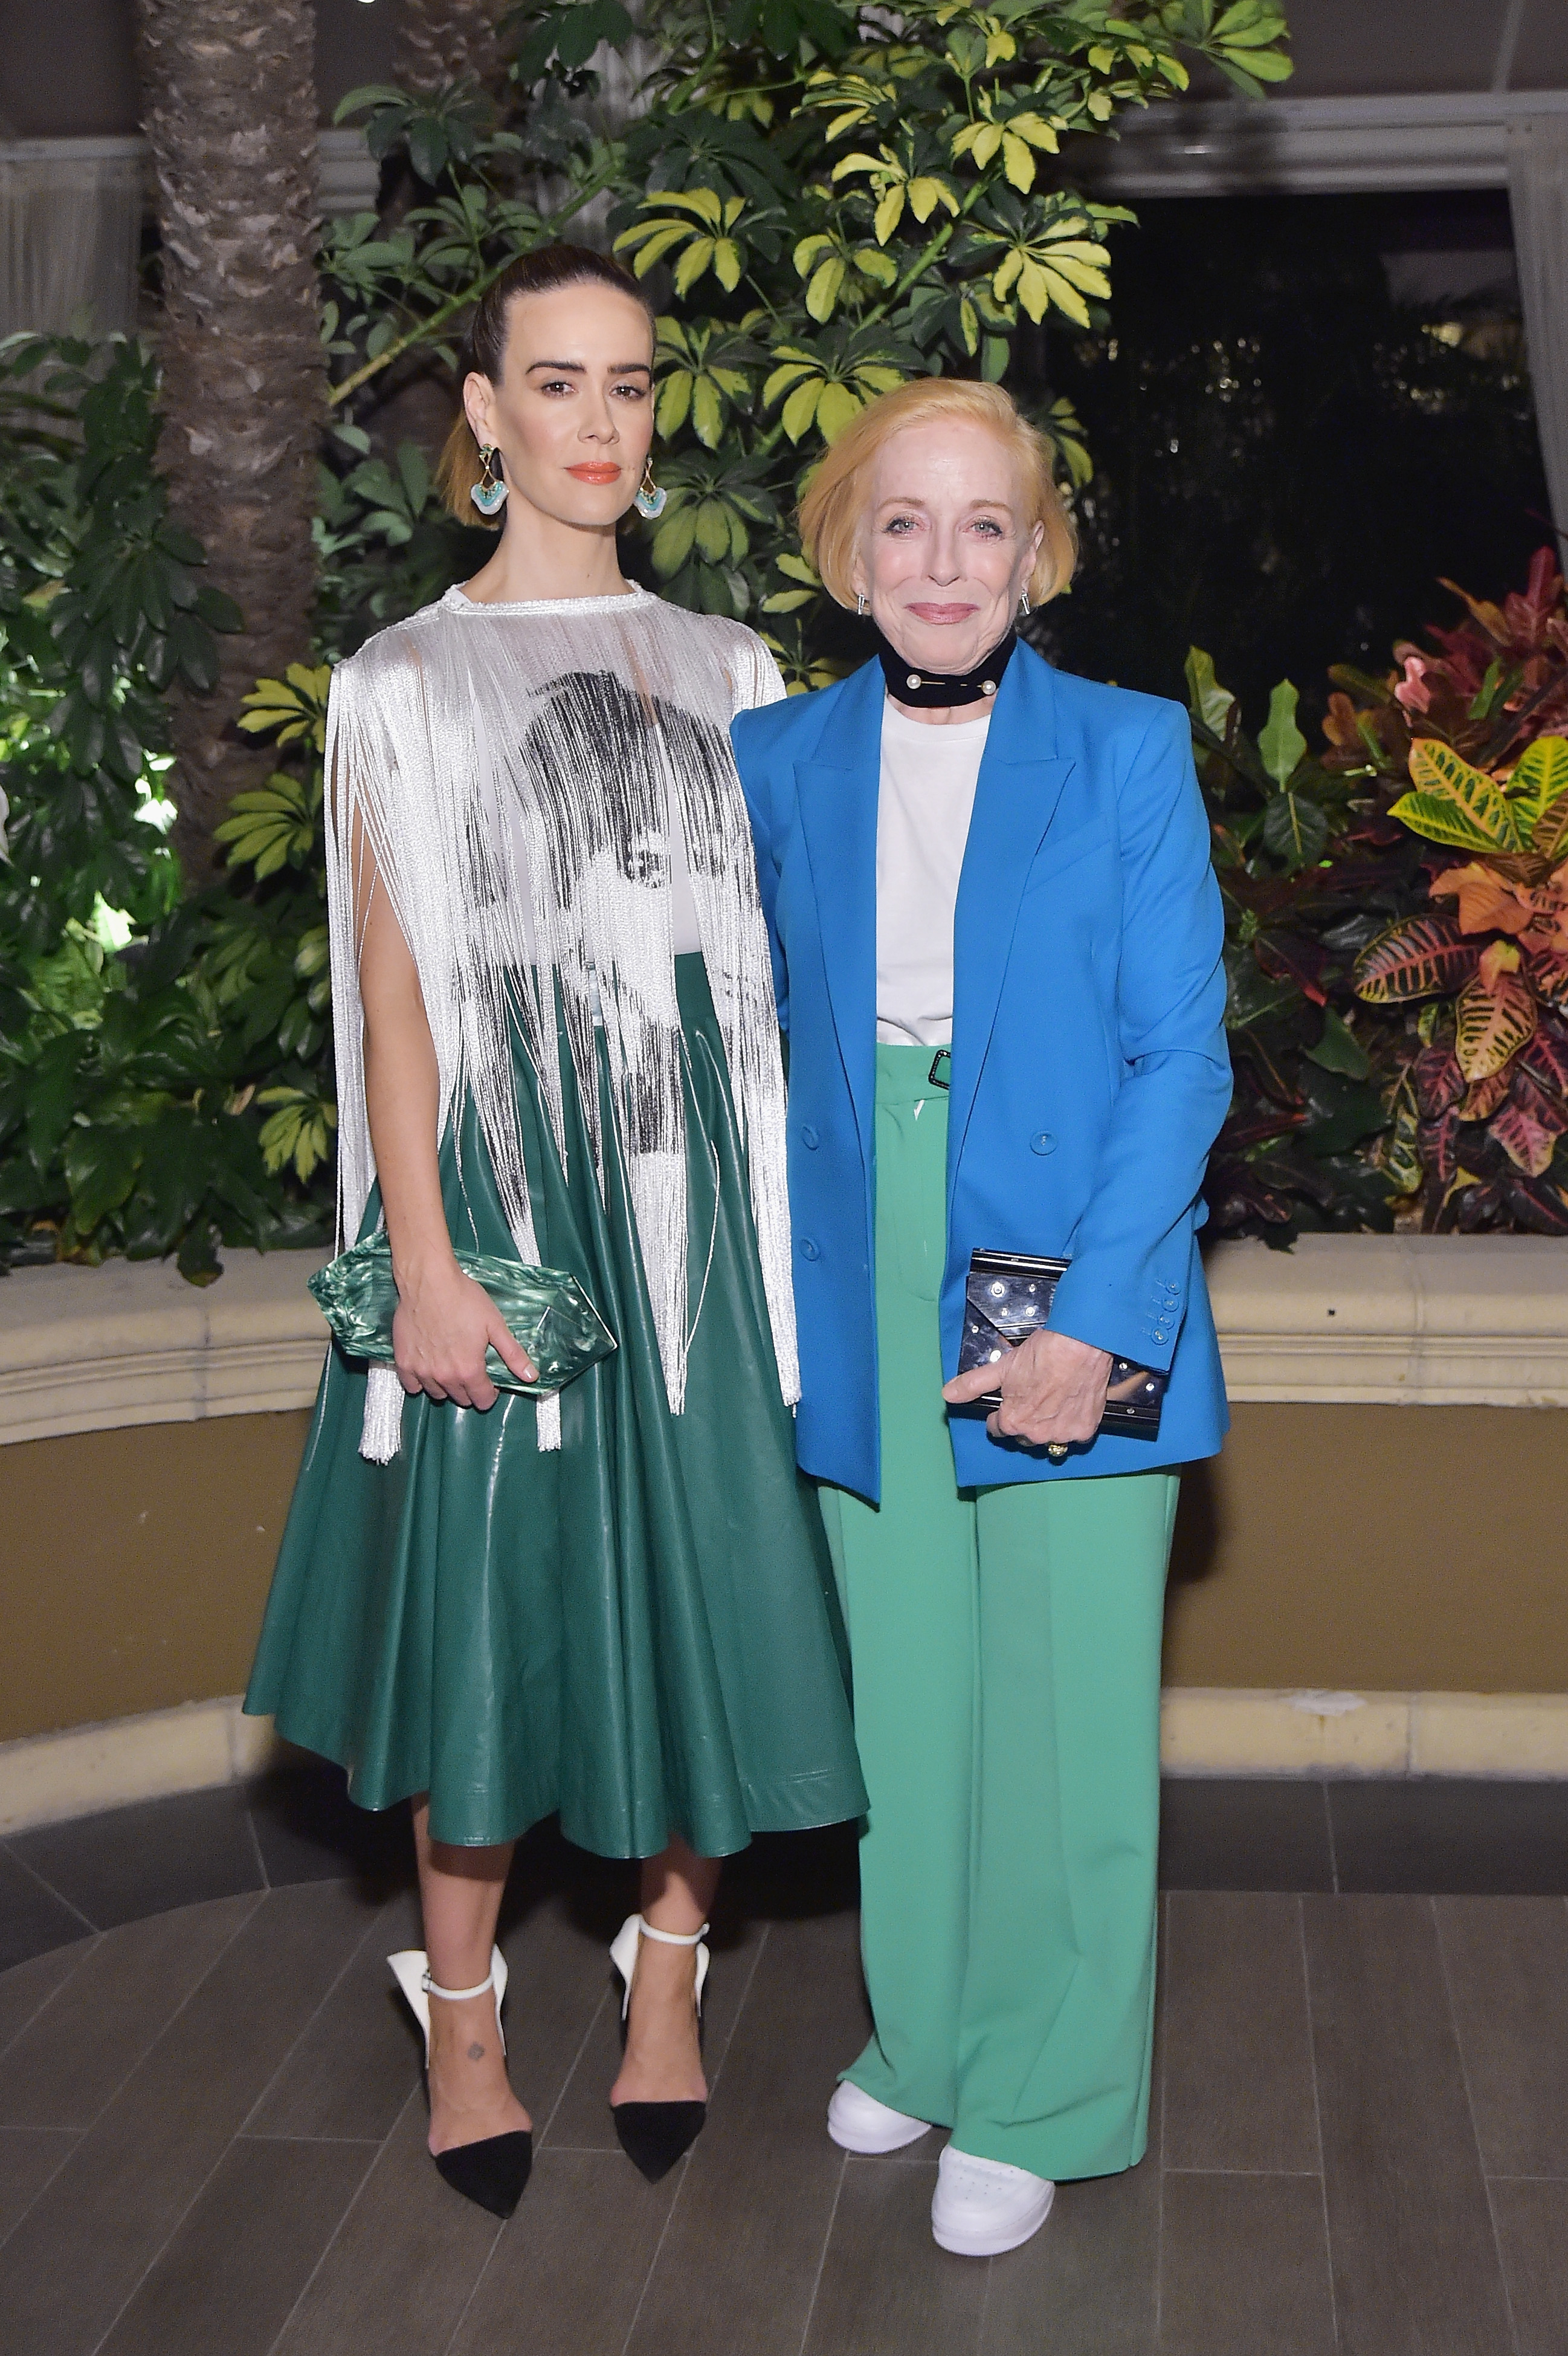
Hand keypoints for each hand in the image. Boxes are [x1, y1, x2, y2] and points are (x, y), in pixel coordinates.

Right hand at [391, 1257, 537, 1408]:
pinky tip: (428, 1366)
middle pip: (460, 1398)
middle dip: (469, 1388)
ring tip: (450, 1365)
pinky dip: (421, 1381)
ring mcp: (422, 1371)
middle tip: (470, 1367)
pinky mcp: (403, 1362)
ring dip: (446, 1385)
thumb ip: (513, 1355)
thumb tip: (531, 1377)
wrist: (428, 1282)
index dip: (489, 1393)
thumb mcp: (495, 1325)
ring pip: (437, 1393)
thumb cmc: (463, 1299)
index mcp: (469, 1370)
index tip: (489, 1382)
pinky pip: (412, 1385)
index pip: (482, 1400)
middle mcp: (445, 1377)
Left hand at [943, 1326, 1111, 1450]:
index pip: (998, 1429)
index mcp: (1012, 1422)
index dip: (1000, 1415)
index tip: (1008, 1405)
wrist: (1081, 1345)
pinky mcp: (1084, 1431)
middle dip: (1025, 1421)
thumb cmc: (1043, 1354)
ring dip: (1049, 1425)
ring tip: (1054, 1399)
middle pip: (1024, 1435)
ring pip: (1050, 1437)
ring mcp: (1062, 1435)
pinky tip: (1072, 1403)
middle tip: (1034, 1397)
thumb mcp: (1001, 1367)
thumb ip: (973, 1384)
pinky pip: (1074, 1434)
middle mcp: (1036, 1435)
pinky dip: (1072, 1423)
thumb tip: (949, 1394)